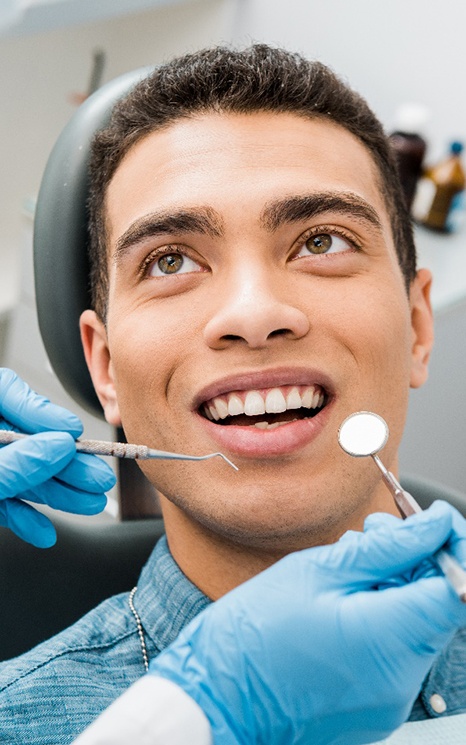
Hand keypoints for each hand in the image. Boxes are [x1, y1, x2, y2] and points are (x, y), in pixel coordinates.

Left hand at [0, 368, 115, 546]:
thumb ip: (14, 463)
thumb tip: (58, 446)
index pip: (6, 393)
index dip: (42, 410)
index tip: (71, 431)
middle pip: (25, 440)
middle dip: (64, 463)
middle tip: (97, 477)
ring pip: (19, 474)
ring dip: (55, 493)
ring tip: (89, 503)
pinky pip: (2, 502)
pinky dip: (23, 518)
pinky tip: (44, 531)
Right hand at [149, 501, 465, 744]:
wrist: (216, 699)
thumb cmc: (252, 636)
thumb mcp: (317, 571)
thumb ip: (386, 548)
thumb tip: (432, 526)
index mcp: (387, 641)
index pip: (457, 589)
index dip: (453, 546)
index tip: (432, 520)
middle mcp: (400, 680)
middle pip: (437, 604)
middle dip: (415, 559)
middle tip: (375, 531)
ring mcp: (389, 699)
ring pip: (415, 624)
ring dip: (395, 584)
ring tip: (348, 562)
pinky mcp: (374, 706)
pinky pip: (395, 649)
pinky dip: (381, 614)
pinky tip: (344, 596)